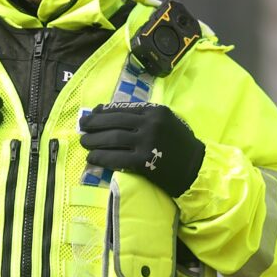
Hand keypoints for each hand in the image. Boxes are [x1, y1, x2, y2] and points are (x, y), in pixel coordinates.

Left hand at [79, 102, 204, 197]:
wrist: (194, 167)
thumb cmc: (179, 144)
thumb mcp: (165, 121)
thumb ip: (143, 116)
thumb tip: (110, 114)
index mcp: (155, 111)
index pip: (122, 108)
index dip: (103, 111)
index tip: (92, 114)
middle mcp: (150, 123)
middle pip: (113, 121)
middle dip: (94, 124)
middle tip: (82, 127)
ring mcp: (146, 142)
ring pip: (112, 138)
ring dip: (94, 140)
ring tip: (84, 142)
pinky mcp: (143, 161)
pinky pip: (116, 157)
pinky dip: (101, 157)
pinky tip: (93, 158)